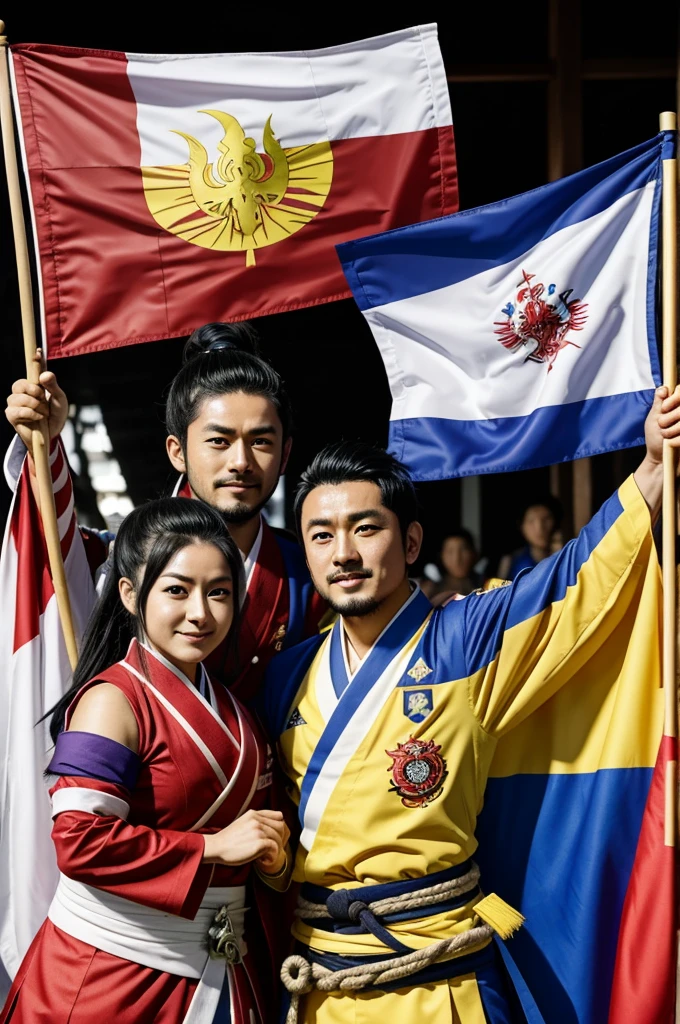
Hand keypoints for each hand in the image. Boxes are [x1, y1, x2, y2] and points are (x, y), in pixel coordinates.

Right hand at [5, 349, 68, 453]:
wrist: (52, 434)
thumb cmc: (56, 416)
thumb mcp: (59, 400)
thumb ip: (53, 387)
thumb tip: (44, 375)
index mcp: (36, 385)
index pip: (33, 369)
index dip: (35, 360)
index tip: (38, 352)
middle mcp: (23, 391)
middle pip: (20, 384)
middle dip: (34, 391)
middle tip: (43, 400)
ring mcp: (15, 403)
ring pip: (19, 397)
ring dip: (35, 406)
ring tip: (43, 413)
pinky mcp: (11, 414)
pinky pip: (17, 410)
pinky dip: (30, 414)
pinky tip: (36, 418)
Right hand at [202, 809, 288, 867]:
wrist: (217, 847)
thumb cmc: (228, 839)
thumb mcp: (243, 822)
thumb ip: (256, 822)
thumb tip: (272, 830)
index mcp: (254, 813)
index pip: (278, 816)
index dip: (280, 827)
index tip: (277, 836)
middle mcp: (257, 820)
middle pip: (281, 827)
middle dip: (280, 838)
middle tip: (273, 848)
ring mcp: (258, 831)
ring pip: (278, 838)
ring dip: (276, 849)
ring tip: (267, 855)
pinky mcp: (258, 843)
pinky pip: (274, 848)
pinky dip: (272, 856)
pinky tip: (264, 859)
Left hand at [634, 385, 679, 516]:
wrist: (659, 461)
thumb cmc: (656, 440)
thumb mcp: (653, 419)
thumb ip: (659, 403)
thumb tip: (663, 388)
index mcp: (678, 407)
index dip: (674, 399)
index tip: (664, 408)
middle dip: (668, 417)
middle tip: (662, 426)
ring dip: (669, 430)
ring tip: (666, 436)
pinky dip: (674, 441)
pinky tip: (671, 445)